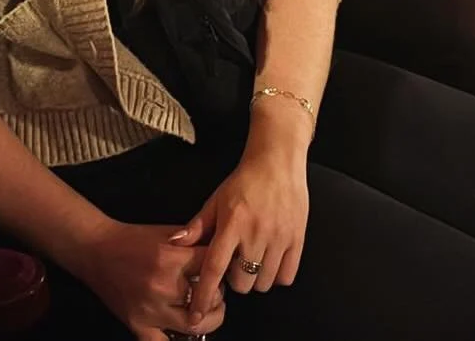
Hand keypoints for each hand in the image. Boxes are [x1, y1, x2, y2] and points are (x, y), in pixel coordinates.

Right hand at [74, 220, 224, 338]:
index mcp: (170, 259)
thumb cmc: (134, 238)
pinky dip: (176, 340)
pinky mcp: (137, 326)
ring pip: (194, 325)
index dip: (220, 265)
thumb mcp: (168, 233)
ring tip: (208, 310)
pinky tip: (183, 331)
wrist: (97, 250)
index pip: (211, 266)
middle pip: (208, 298)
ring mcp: (149, 311)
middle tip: (216, 289)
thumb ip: (195, 242)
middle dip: (218, 293)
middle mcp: (162, 287)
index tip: (220, 266)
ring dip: (208, 319)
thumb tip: (221, 251)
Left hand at [179, 132, 310, 325]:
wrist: (278, 160)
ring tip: (253, 259)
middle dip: (234, 279)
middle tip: (235, 262)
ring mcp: (279, 236)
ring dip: (255, 278)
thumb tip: (176, 243)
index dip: (205, 295)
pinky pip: (287, 275)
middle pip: (242, 283)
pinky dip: (277, 274)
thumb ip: (198, 225)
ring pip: (264, 283)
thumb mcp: (217, 199)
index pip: (215, 268)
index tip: (197, 313)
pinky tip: (270, 260)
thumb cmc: (246, 179)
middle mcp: (257, 233)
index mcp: (233, 223)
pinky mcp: (297, 237)